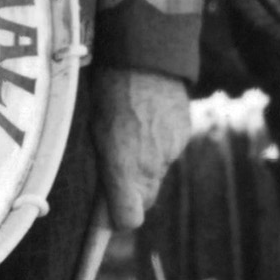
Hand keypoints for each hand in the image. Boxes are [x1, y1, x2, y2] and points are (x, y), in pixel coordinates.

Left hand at [95, 64, 189, 229]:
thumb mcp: (95, 132)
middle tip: (118, 175)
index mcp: (122, 166)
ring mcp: (171, 150)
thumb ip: (104, 168)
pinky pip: (170, 152)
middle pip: (145, 199)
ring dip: (146, 167)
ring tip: (132, 135)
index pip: (129, 219)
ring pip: (157, 174)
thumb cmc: (108, 93)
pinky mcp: (184, 136)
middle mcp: (150, 165)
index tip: (112, 216)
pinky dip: (160, 146)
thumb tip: (106, 197)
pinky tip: (149, 122)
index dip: (119, 220)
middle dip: (132, 195)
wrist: (145, 59)